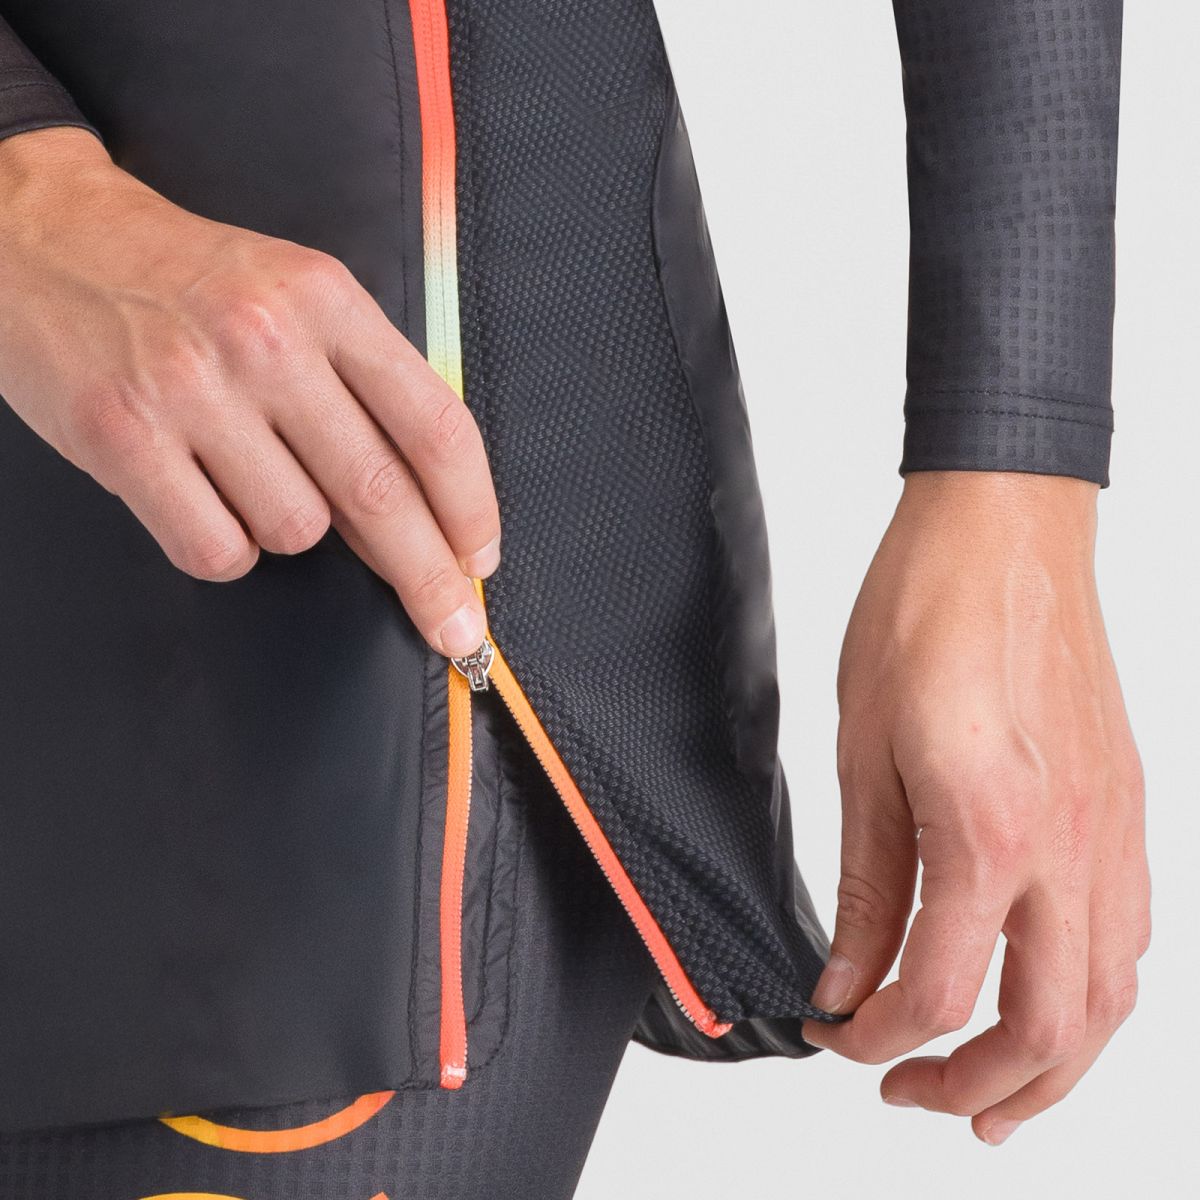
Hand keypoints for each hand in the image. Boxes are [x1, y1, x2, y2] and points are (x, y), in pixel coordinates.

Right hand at [0, 127, 498, 656]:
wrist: (37, 236)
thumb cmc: (182, 278)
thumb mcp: (292, 294)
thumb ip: (363, 382)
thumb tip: (428, 503)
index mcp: (326, 300)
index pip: (434, 424)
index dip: (470, 507)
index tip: (480, 558)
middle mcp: (265, 340)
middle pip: (381, 494)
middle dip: (429, 578)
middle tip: (456, 629)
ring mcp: (191, 390)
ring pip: (297, 531)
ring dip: (288, 528)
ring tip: (244, 473)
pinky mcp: (122, 437)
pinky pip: (216, 549)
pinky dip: (223, 548)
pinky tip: (201, 499)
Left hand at [801, 471, 1149, 1144]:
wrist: (1003, 528)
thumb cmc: (924, 612)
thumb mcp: (862, 754)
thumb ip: (864, 882)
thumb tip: (846, 975)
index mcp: (987, 831)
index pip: (939, 995)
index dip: (877, 1039)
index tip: (836, 1036)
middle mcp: (1069, 846)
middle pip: (1047, 1032)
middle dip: (973, 1088)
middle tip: (910, 1094)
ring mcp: (1112, 830)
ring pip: (1110, 1000)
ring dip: (1050, 1065)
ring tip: (988, 1089)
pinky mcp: (1125, 806)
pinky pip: (1129, 936)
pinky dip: (1089, 996)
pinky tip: (1044, 995)